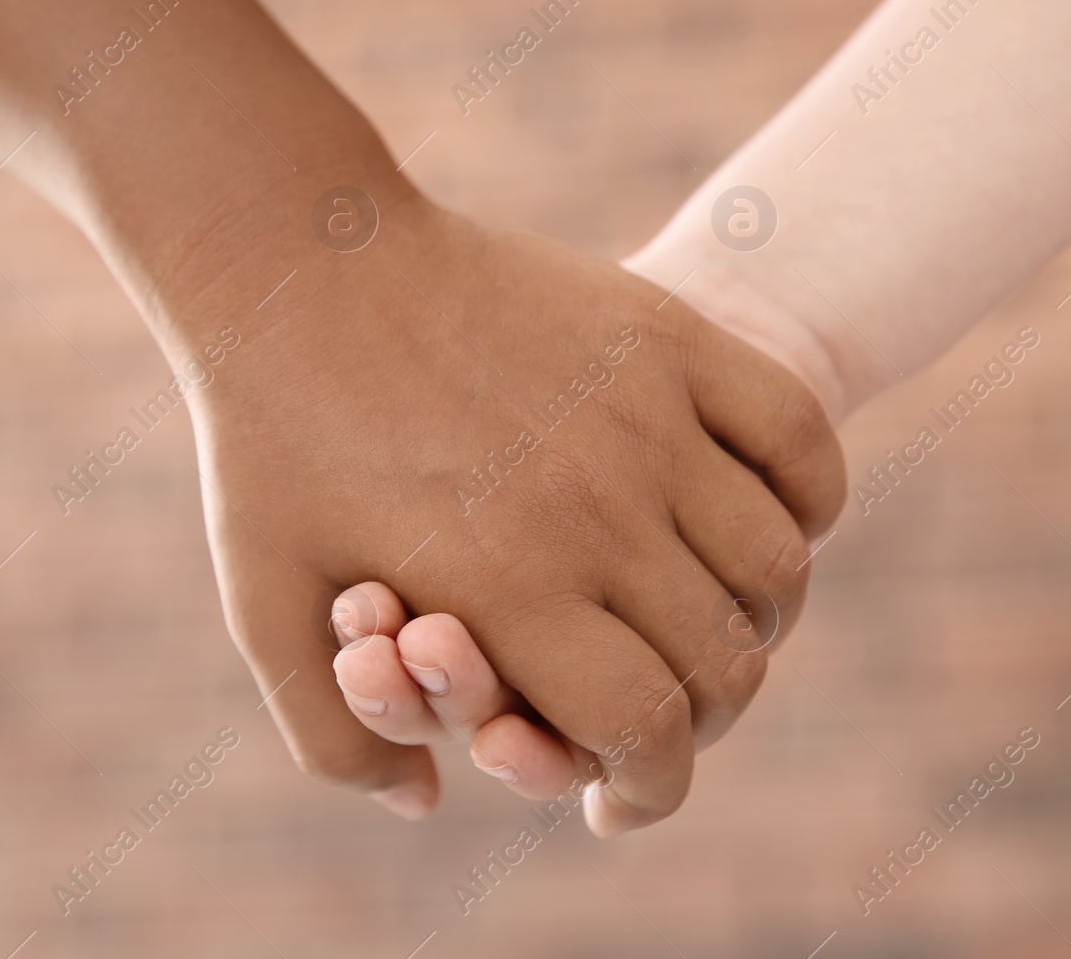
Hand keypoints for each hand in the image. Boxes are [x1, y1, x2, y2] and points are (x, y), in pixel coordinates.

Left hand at [179, 186, 843, 834]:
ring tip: (705, 620)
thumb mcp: (265, 610)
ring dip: (753, 620)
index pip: (648, 732)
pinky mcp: (668, 338)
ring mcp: (644, 417)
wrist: (300, 269)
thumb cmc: (273, 449)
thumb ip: (339, 739)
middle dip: (699, 717)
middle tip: (658, 709)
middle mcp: (596, 510)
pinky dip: (805, 502)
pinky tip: (757, 522)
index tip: (624, 789)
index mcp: (506, 589)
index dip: (649, 785)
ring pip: (774, 568)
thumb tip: (431, 800)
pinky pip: (799, 439)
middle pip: (723, 664)